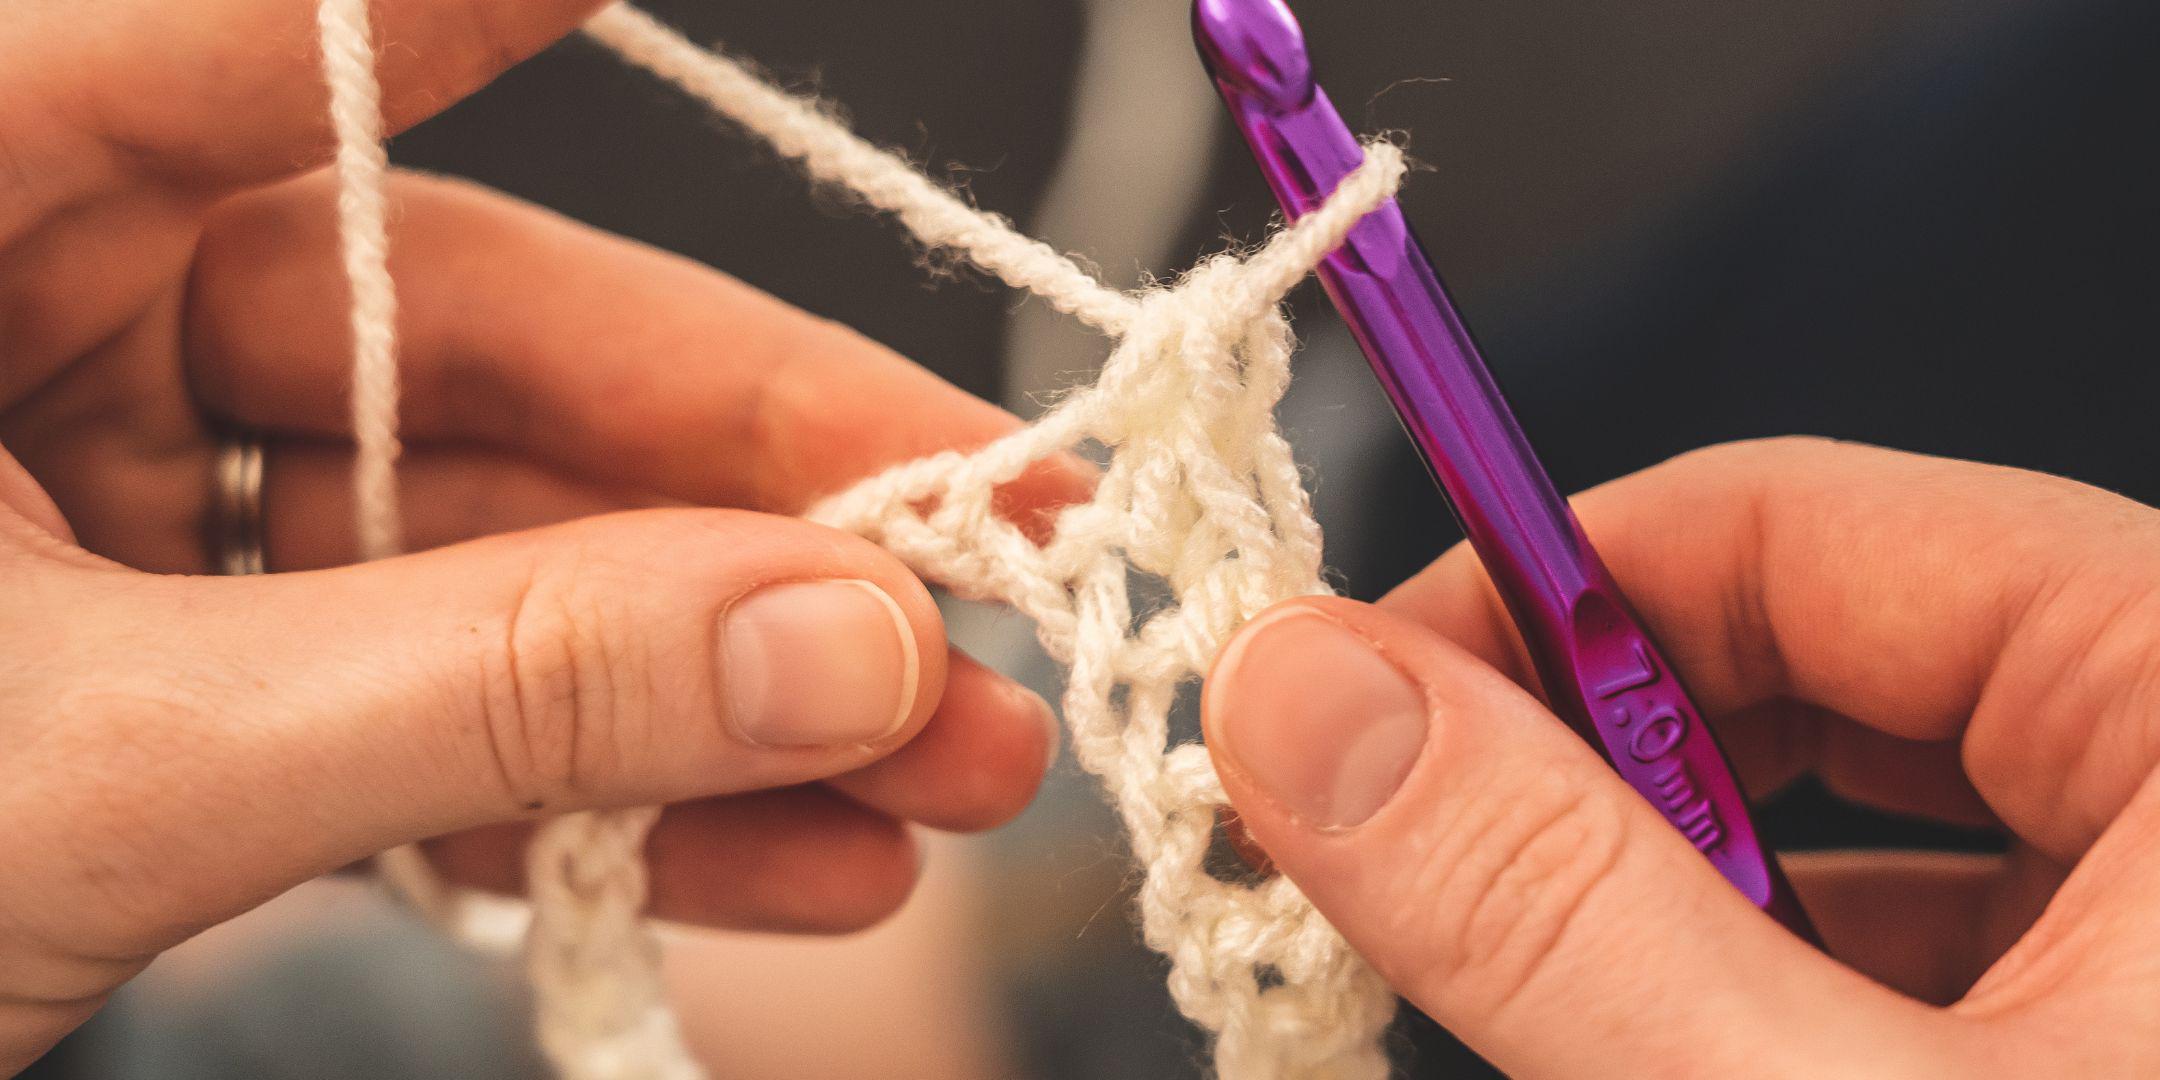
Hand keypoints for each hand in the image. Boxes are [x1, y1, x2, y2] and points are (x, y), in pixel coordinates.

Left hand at [0, 1, 1078, 1067]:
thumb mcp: (98, 773)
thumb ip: (493, 687)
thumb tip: (845, 642)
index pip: (296, 17)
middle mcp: (12, 302)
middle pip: (471, 332)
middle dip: (758, 491)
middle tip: (1001, 568)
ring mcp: (81, 498)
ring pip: (474, 544)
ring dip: (720, 676)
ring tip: (951, 768)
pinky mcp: (131, 670)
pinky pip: (402, 690)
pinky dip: (582, 786)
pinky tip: (782, 855)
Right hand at [1203, 437, 2159, 1075]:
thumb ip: (1557, 904)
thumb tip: (1297, 696)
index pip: (1788, 519)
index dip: (1520, 597)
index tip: (1335, 711)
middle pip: (1805, 659)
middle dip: (1577, 771)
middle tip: (1404, 880)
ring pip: (1848, 811)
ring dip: (1657, 895)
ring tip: (1538, 997)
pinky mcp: (2144, 1017)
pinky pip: (1923, 932)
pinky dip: (1763, 985)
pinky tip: (1665, 1045)